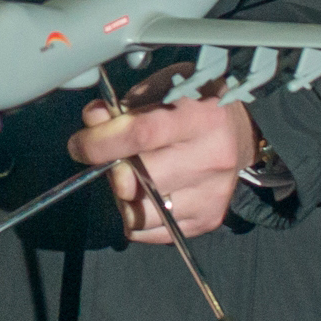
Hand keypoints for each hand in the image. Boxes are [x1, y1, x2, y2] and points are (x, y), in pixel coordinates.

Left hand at [69, 79, 249, 242]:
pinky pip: (150, 232)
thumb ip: (126, 104)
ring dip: (122, 198)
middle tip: (110, 159)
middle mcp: (211, 160)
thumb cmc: (197, 105)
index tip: (80, 145)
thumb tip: (93, 120)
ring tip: (131, 177)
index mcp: (202, 118)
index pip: (142, 135)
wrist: (241, 134)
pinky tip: (145, 194)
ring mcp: (211, 196)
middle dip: (111, 171)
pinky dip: (137, 216)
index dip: (101, 143)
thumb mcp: (165, 87)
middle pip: (139, 181)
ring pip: (140, 214)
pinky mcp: (207, 220)